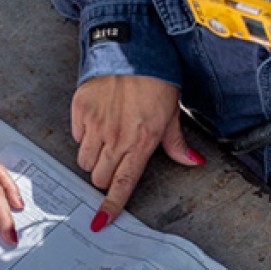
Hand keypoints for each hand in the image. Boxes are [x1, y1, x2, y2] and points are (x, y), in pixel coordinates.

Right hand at [72, 75, 204, 231]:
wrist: (131, 49)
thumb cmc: (155, 78)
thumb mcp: (172, 112)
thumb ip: (177, 143)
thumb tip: (193, 161)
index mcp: (141, 142)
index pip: (122, 184)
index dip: (110, 206)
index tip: (101, 220)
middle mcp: (116, 137)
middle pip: (98, 177)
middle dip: (104, 177)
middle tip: (114, 161)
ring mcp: (96, 124)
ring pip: (84, 160)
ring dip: (93, 158)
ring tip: (106, 140)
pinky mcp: (80, 110)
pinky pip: (77, 136)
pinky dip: (84, 135)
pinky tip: (97, 121)